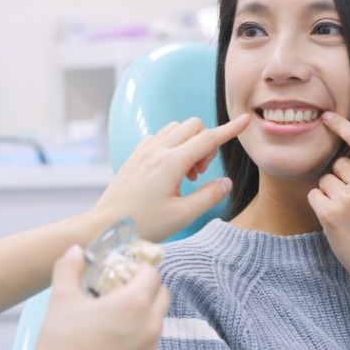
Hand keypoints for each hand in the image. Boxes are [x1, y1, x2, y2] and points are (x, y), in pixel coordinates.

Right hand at [25, 246, 168, 349]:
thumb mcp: (61, 300)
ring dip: (146, 309)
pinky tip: (118, 336)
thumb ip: (69, 269)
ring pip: (159, 318)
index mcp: (135, 303)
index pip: (152, 273)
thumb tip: (74, 250)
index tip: (124, 269)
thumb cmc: (62, 347)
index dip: (139, 267)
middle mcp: (150, 324)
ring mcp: (151, 348)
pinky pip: (152, 341)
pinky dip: (142, 332)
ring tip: (118, 312)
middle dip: (148, 285)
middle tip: (123, 287)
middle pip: (162, 293)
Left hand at [91, 114, 250, 241]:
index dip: (230, 130)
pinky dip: (172, 145)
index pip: (208, 139)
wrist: (104, 227)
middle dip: (206, 144)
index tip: (245, 121)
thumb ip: (209, 196)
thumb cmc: (143, 225)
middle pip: (193, 126)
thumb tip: (226, 182)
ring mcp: (143, 151)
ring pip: (176, 129)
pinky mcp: (135, 156)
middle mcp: (156, 151)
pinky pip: (160, 137)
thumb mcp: (183, 216)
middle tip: (199, 174)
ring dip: (189, 144)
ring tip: (184, 174)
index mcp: (170, 163)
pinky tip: (169, 171)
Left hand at [307, 112, 349, 287]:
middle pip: (336, 165)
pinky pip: (314, 195)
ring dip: (329, 194)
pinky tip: (333, 219)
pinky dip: (319, 205)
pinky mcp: (329, 212)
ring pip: (323, 181)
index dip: (341, 125)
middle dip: (339, 179)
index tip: (326, 116)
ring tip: (345, 213)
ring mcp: (347, 197)